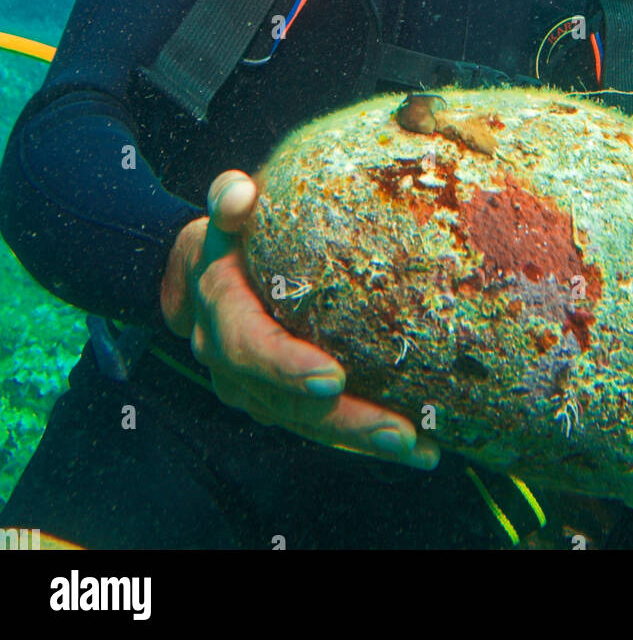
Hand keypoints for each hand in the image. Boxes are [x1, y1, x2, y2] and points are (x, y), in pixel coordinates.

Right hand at [160, 169, 438, 471]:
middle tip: (398, 430)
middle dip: (341, 420)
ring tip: (419, 447)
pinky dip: (364, 440)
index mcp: (220, 311)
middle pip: (284, 402)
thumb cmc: (232, 232)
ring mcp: (252, 389)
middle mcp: (229, 362)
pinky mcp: (277, 403)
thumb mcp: (226, 209)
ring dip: (361, 439)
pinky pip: (321, 426)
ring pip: (306, 424)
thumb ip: (229, 199)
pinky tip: (421, 449)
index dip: (285, 366)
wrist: (200, 272)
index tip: (333, 376)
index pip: (247, 346)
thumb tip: (240, 193)